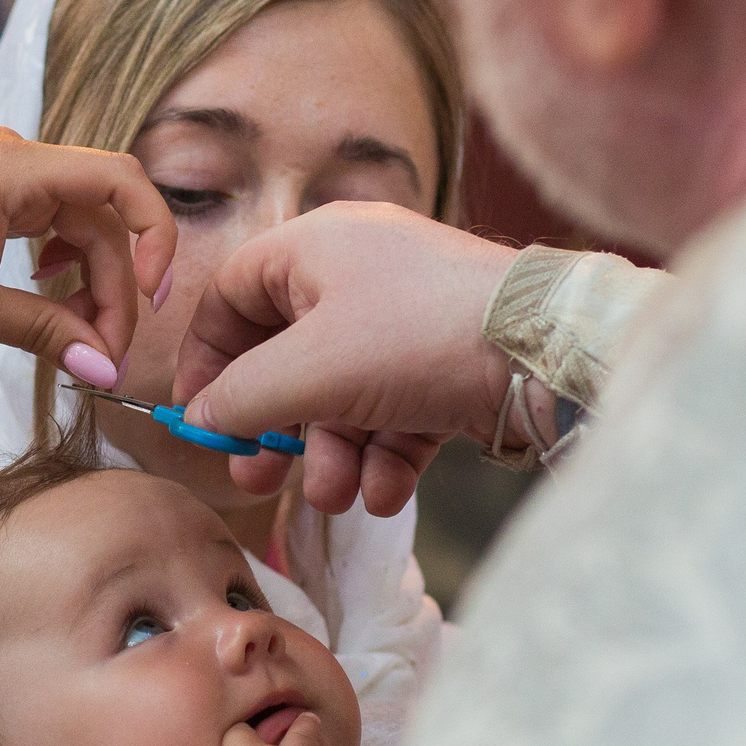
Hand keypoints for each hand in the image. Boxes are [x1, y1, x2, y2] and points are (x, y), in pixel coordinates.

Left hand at [0, 128, 175, 387]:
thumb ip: (46, 334)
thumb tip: (106, 373)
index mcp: (16, 168)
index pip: (123, 182)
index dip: (155, 239)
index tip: (152, 301)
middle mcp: (14, 157)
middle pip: (102, 216)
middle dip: (113, 286)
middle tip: (105, 356)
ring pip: (76, 222)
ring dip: (87, 280)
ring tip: (78, 338)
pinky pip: (45, 221)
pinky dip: (58, 264)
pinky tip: (45, 297)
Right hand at [171, 203, 518, 516]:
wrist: (545, 353)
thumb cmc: (417, 336)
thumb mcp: (311, 370)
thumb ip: (243, 397)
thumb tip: (201, 420)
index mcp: (316, 249)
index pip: (234, 295)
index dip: (208, 357)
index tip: (201, 417)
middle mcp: (359, 278)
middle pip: (287, 359)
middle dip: (276, 429)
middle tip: (260, 478)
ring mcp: (406, 324)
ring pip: (342, 400)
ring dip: (332, 457)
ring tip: (339, 496)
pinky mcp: (447, 368)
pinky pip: (395, 418)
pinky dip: (384, 459)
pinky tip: (385, 493)